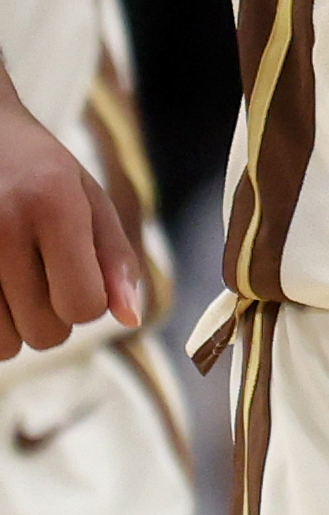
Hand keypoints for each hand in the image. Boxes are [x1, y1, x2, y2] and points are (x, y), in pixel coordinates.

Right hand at [0, 93, 146, 355]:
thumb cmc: (37, 169)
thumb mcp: (87, 197)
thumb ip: (115, 259)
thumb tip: (130, 319)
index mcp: (51, 207)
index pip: (83, 306)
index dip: (88, 300)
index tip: (77, 273)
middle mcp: (1, 228)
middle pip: (46, 332)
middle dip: (53, 315)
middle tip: (42, 276)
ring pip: (5, 345)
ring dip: (16, 326)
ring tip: (13, 282)